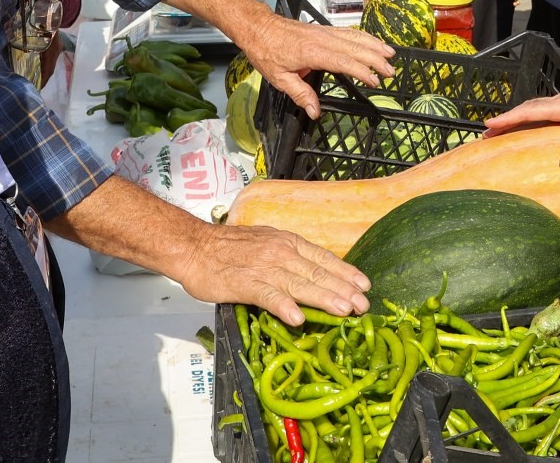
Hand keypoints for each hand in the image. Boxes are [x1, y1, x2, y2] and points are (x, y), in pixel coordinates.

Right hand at [183, 223, 371, 324]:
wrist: (195, 246)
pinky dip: (284, 306)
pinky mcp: (245, 284)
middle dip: (343, 290)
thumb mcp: (267, 243)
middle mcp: (281, 253)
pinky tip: (298, 318)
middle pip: (318, 273)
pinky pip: (268, 296)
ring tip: (344, 311)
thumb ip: (289, 257)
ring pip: (300, 284)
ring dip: (324, 298)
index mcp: (287, 242)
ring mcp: (264, 268)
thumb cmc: (230, 247)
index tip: (364, 285)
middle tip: (363, 306)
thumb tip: (313, 273)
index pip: (323, 258)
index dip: (346, 272)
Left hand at [236, 17, 394, 117]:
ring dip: (374, 46)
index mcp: (313, 53)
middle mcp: (323, 39)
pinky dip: (365, 37)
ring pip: (356, 37)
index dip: (362, 72)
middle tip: (391, 73)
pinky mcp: (324, 30)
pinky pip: (349, 32)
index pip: (345, 62)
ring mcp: (325, 32)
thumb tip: (315, 112)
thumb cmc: (267, 51)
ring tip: (391, 55)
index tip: (374, 82)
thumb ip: (300, 95)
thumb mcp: (280, 78)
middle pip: (356, 48)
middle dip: (376, 60)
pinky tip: (373, 42)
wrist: (259, 27)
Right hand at [484, 90, 559, 169]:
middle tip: (488, 131)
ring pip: (533, 107)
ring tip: (500, 129)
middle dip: (507, 119)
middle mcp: (558, 101)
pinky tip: (525, 125)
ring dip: (516, 116)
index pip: (530, 111)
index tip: (491, 124)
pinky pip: (540, 109)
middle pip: (526, 108)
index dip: (509, 118)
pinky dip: (527, 115)